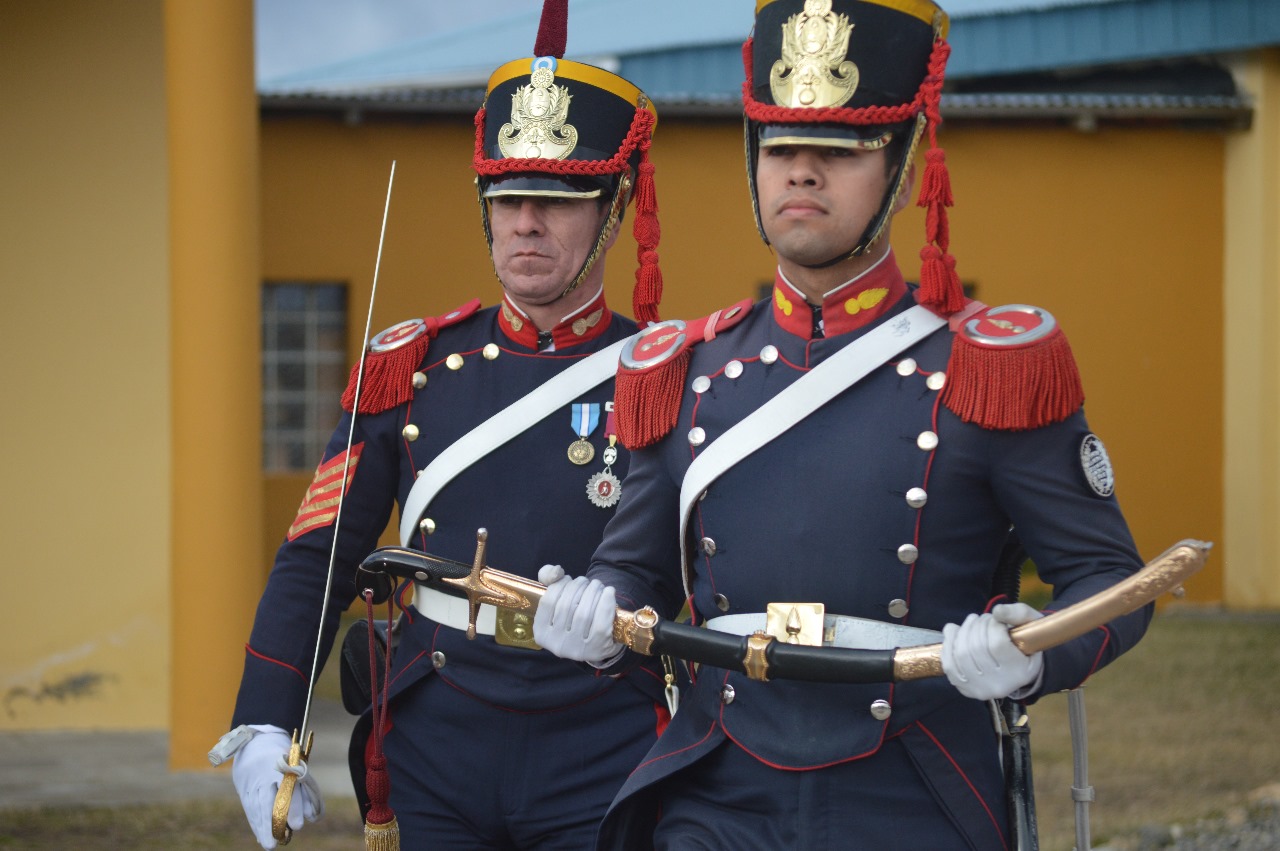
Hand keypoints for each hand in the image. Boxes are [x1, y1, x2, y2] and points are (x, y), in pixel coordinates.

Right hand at [231, 724, 323, 848]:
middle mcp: (266, 773)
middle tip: (281, 839)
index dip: (294, 807)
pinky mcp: (244, 788)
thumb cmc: (284, 759)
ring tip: (269, 844)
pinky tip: (261, 836)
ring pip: (256, 806)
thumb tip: (313, 816)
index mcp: (284, 765)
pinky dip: (255, 823)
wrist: (255, 745)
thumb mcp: (297, 768)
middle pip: (268, 799)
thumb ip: (306, 792)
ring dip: (262, 827)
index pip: (289, 788)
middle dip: (274, 820)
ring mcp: (253, 781)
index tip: (298, 825)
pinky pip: (249, 808)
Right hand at [534, 564, 624, 665]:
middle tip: (587, 581)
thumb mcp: (558, 599)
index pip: (548, 601)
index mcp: (541, 633)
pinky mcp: (597, 649)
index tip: (569, 579)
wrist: (601, 641)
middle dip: (579, 586)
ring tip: (597, 585)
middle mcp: (556, 645)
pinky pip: (600, 623)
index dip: (560, 585)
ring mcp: (577, 650)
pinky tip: (609, 592)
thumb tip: (556, 572)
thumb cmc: (575, 616)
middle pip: (567, 606)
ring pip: (583, 613)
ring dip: (593, 591)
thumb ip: (549, 578)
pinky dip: (606, 603)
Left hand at [941, 603, 1044, 700]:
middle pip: (976, 648)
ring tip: (971, 621)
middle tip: (982, 618)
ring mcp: (979, 689)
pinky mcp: (965, 688)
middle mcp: (999, 685)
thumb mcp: (1032, 625)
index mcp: (1020, 672)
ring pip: (961, 654)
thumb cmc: (1026, 642)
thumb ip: (1018, 613)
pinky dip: (948, 644)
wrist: (1020, 670)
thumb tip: (996, 611)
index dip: (991, 624)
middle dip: (976, 625)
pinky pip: (949, 664)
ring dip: (963, 631)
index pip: (997, 644)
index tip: (995, 618)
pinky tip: (955, 632)